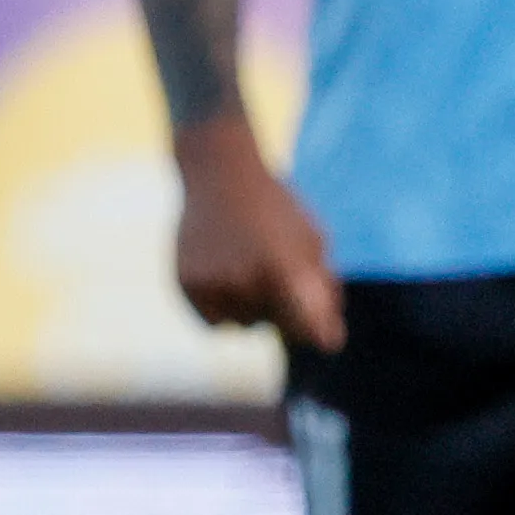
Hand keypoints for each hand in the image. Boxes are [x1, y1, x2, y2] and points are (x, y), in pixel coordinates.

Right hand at [173, 111, 342, 352]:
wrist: (218, 172)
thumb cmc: (276, 207)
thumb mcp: (313, 240)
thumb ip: (324, 292)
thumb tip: (328, 342)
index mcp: (283, 270)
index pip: (311, 333)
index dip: (321, 333)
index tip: (326, 331)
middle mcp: (244, 281)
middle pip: (278, 326)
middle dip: (286, 309)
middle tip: (275, 270)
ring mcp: (211, 285)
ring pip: (244, 324)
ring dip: (252, 306)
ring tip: (245, 263)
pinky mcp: (186, 285)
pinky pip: (214, 321)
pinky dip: (223, 306)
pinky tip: (224, 273)